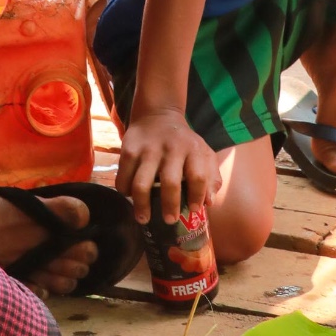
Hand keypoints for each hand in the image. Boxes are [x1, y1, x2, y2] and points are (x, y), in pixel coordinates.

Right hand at [116, 106, 220, 224]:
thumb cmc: (184, 143)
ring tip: (143, 218)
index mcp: (193, 150)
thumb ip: (211, 177)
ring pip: (141, 183)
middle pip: (170, 182)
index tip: (193, 210)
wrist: (158, 115)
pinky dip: (125, 191)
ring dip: (142, 205)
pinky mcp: (129, 149)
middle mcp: (171, 149)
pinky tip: (131, 197)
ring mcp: (148, 149)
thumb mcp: (204, 153)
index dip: (197, 196)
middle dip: (169, 205)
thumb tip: (208, 202)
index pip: (198, 176)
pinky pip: (123, 177)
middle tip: (169, 220)